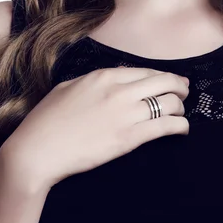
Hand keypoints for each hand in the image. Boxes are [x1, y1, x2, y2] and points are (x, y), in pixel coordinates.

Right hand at [1, 67, 189, 190]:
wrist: (37, 151)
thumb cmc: (46, 120)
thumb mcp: (68, 87)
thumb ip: (94, 81)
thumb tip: (111, 81)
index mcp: (104, 76)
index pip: (146, 71)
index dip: (164, 76)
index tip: (172, 80)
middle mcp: (119, 91)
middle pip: (164, 82)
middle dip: (179, 86)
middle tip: (185, 93)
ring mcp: (125, 114)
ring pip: (168, 103)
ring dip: (180, 107)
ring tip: (181, 112)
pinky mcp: (128, 138)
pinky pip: (165, 127)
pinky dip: (180, 126)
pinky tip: (183, 128)